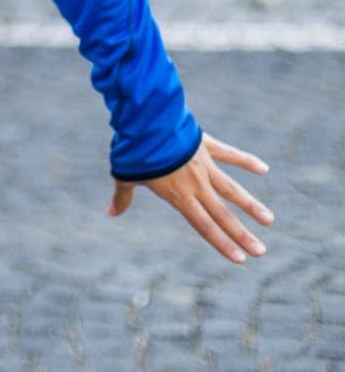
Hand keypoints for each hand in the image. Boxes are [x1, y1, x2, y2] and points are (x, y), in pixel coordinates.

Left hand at [107, 130, 274, 264]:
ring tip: (269, 219)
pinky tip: (263, 168)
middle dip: (242, 235)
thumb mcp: (126, 175)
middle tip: (262, 252)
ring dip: (251, 205)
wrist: (146, 120)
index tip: (240, 260)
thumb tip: (110, 214)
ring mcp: (204, 164)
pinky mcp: (206, 145)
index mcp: (179, 196)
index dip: (222, 244)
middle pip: (223, 214)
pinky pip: (230, 154)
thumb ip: (122, 197)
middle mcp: (196, 184)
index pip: (205, 226)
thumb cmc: (134, 150)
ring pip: (232, 189)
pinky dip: (246, 161)